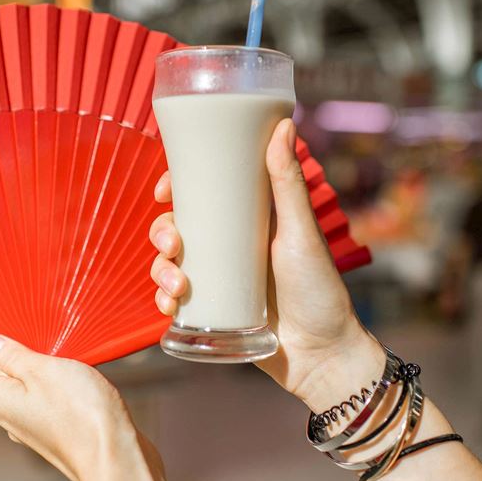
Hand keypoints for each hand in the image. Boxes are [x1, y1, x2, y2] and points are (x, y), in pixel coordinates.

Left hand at [0, 335, 173, 480]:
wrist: (115, 456)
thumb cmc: (79, 412)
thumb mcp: (43, 370)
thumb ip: (12, 356)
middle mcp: (9, 417)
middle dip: (11, 357)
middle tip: (37, 340)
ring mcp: (33, 427)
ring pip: (23, 391)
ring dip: (38, 371)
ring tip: (63, 359)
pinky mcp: (56, 431)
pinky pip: (45, 401)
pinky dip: (56, 386)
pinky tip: (78, 379)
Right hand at [149, 118, 384, 410]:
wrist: (321, 356)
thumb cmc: (319, 290)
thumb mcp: (301, 233)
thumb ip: (288, 184)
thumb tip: (282, 124)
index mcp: (248, 220)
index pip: (203, 194)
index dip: (177, 187)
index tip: (165, 189)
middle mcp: (229, 246)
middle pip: (178, 227)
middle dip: (162, 232)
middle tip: (172, 244)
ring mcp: (218, 279)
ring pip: (169, 262)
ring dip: (160, 268)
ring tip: (178, 284)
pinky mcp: (211, 310)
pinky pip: (173, 299)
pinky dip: (164, 299)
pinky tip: (172, 305)